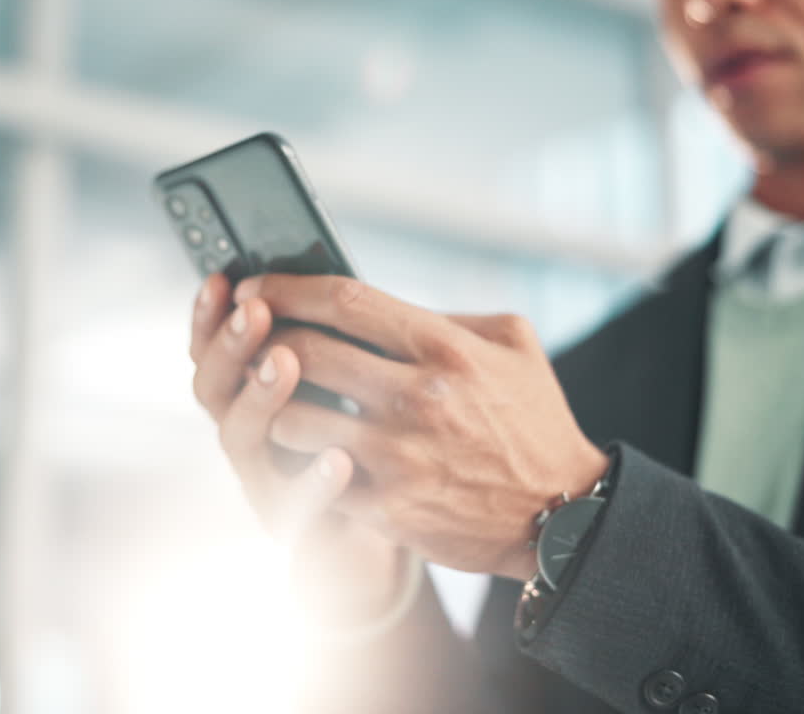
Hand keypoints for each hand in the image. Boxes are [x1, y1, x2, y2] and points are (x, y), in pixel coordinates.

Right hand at [189, 274, 404, 622]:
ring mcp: (264, 482)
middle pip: (214, 386)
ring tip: (284, 362)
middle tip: (251, 313)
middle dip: (229, 344)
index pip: (213, 347)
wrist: (383, 536)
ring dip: (259, 396)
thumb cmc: (368, 445)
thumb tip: (342, 282)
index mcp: (253, 392)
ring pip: (239, 438)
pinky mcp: (294, 528)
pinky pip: (295, 506)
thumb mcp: (355, 384)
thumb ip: (341, 343)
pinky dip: (314, 481)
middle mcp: (246, 434)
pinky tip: (339, 458)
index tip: (220, 278)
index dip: (210, 315)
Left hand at [234, 274, 608, 581]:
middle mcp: (418, 397)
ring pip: (292, 418)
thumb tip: (381, 303)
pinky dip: (296, 460)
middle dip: (260, 342)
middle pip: (305, 353)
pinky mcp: (389, 507)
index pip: (344, 300)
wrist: (560, 515)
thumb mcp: (514, 345)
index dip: (286, 289)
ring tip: (263, 398)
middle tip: (243, 341)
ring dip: (268, 406)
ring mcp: (399, 456)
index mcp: (445, 347)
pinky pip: (314, 477)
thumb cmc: (533, 422)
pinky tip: (292, 451)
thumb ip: (449, 315)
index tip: (255, 288)